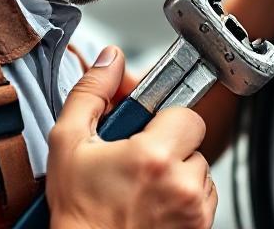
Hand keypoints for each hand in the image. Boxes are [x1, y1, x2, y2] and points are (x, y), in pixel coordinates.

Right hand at [47, 46, 215, 228]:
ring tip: (146, 185)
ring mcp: (194, 209)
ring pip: (201, 170)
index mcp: (153, 156)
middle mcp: (182, 184)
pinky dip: (186, 198)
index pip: (186, 113)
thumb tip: (110, 61)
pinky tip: (156, 203)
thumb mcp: (68, 145)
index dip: (163, 119)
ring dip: (180, 172)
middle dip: (171, 145)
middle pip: (195, 141)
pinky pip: (205, 198)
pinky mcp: (200, 228)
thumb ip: (91, 93)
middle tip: (141, 159)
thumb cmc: (78, 213)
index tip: (147, 131)